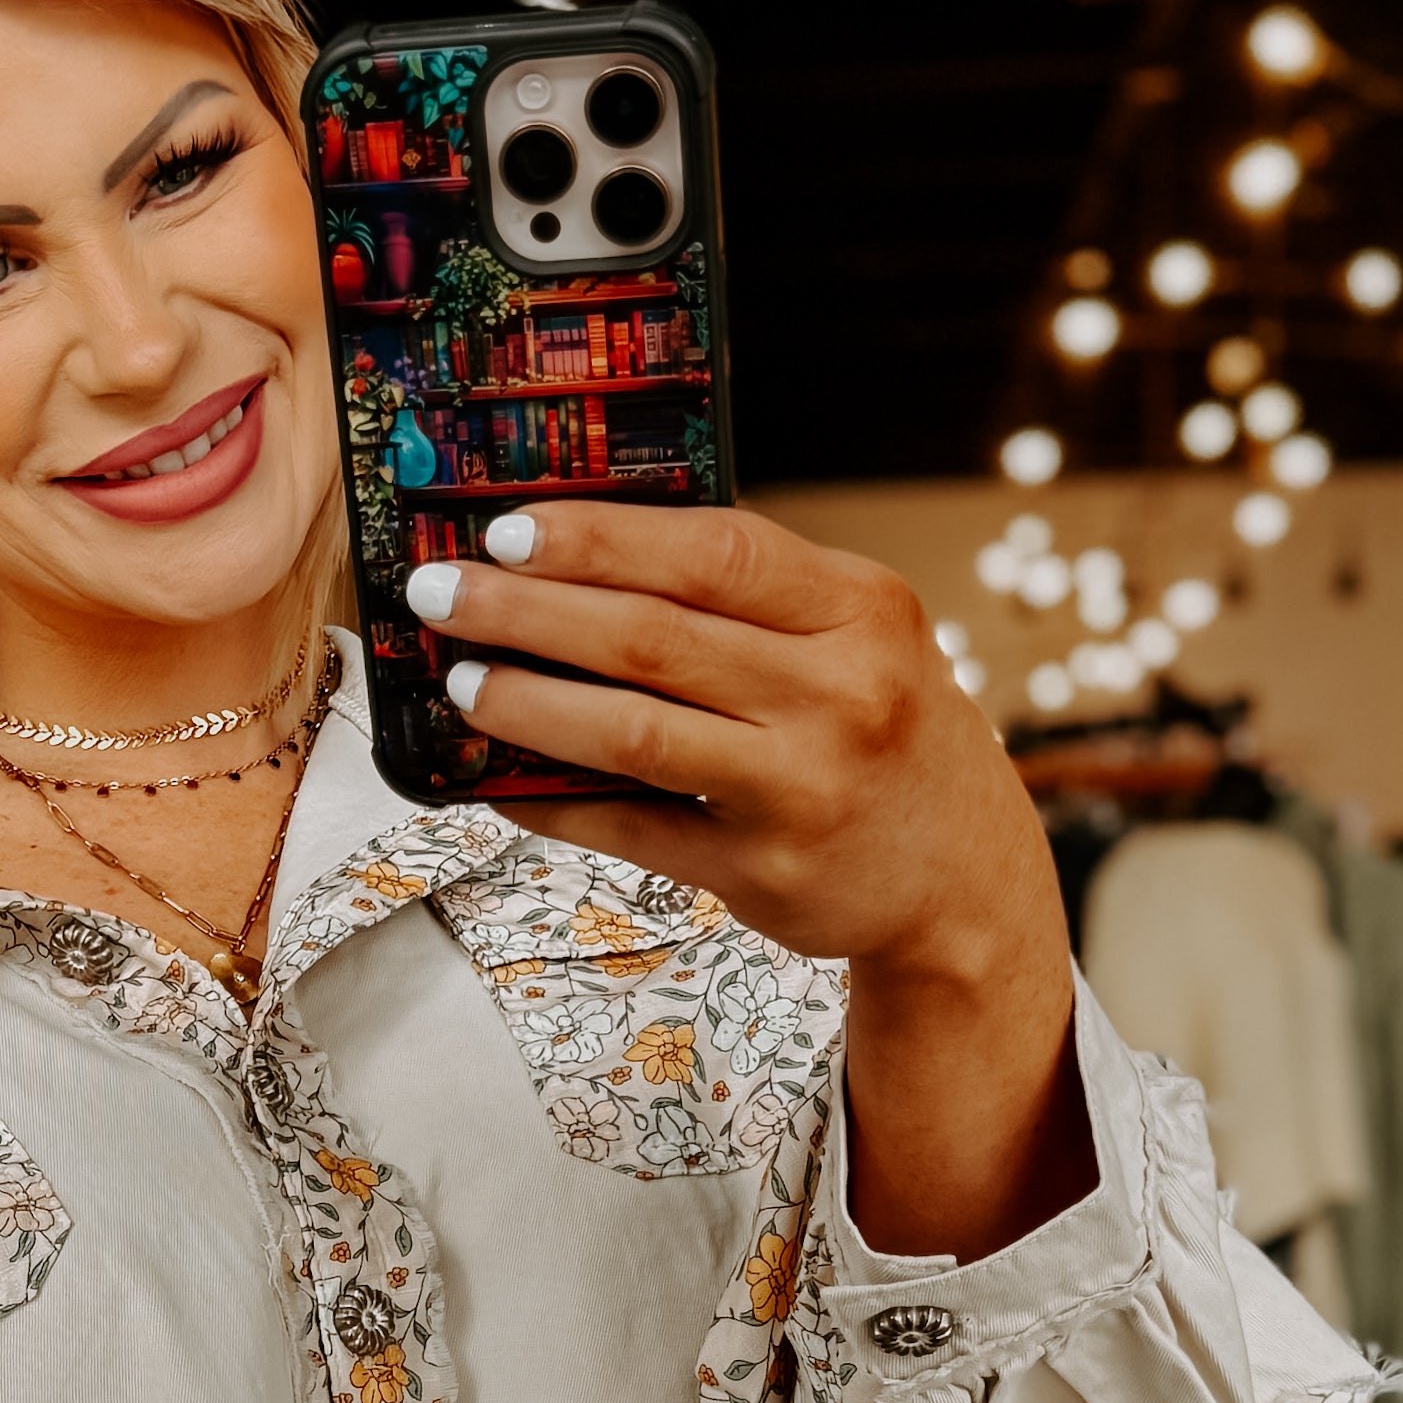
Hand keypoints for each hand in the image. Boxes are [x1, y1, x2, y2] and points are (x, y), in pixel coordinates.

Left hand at [404, 504, 1091, 1259]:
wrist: (960, 874)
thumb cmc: (885, 729)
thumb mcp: (856, 634)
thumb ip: (752, 593)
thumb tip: (582, 554)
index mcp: (862, 609)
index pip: (714, 550)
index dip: (600, 538)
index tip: (508, 528)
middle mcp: (840, 694)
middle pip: (652, 638)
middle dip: (527, 611)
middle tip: (442, 593)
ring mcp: (801, 789)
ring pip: (632, 734)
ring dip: (527, 704)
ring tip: (462, 681)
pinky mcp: (762, 873)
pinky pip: (630, 828)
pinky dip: (552, 802)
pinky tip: (498, 779)